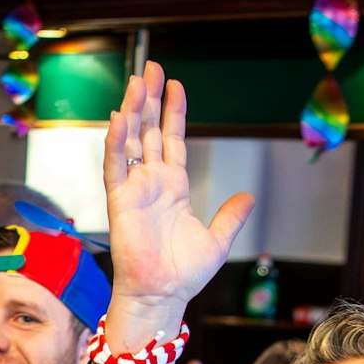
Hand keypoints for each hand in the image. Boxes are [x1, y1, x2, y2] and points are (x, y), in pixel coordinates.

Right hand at [100, 62, 253, 347]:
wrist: (163, 295)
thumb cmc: (183, 274)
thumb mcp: (217, 239)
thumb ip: (231, 215)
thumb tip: (248, 196)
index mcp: (173, 188)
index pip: (172, 140)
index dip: (173, 112)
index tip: (174, 84)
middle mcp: (151, 183)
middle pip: (148, 131)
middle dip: (149, 99)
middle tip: (150, 68)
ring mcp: (134, 189)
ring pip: (131, 140)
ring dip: (132, 110)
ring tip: (135, 81)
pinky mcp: (119, 201)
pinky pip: (115, 165)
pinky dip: (116, 141)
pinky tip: (119, 118)